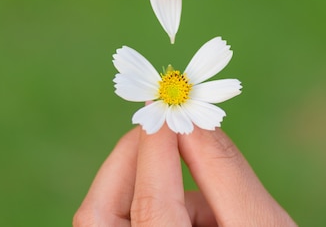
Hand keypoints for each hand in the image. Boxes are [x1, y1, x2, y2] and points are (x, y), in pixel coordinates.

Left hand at [73, 126, 295, 225]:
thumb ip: (226, 174)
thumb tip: (193, 121)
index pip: (152, 209)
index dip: (157, 151)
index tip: (168, 110)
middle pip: (99, 217)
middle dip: (128, 160)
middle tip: (160, 129)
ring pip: (104, 220)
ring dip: (140, 185)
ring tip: (195, 191)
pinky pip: (121, 226)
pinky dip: (146, 207)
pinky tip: (190, 216)